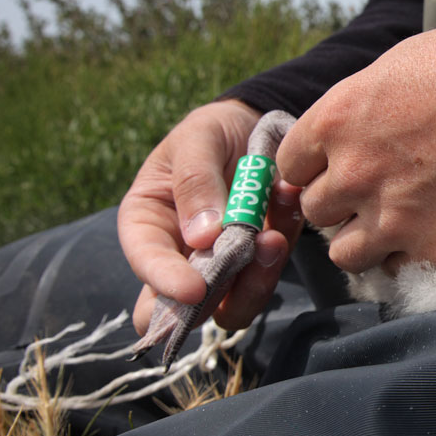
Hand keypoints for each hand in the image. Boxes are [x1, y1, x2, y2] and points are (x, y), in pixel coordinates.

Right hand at [118, 99, 304, 334]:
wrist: (256, 126)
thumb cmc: (211, 132)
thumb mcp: (197, 139)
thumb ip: (195, 181)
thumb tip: (201, 237)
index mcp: (147, 224)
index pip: (146, 265)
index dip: (164, 282)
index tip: (193, 289)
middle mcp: (179, 255)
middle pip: (185, 308)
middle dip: (217, 295)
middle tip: (248, 255)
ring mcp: (221, 266)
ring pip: (232, 305)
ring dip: (257, 280)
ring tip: (275, 237)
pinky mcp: (258, 264)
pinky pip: (269, 275)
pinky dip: (282, 249)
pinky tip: (289, 203)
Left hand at [277, 0, 435, 274]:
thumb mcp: (400, 67)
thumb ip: (359, 111)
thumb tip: (346, 135)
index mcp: (339, 118)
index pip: (287, 165)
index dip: (313, 167)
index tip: (336, 164)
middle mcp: (356, 171)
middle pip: (315, 211)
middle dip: (340, 202)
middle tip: (375, 189)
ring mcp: (394, 214)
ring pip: (344, 252)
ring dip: (363, 238)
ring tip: (398, 219)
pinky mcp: (434, 245)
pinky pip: (396, 269)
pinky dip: (406, 257)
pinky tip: (433, 230)